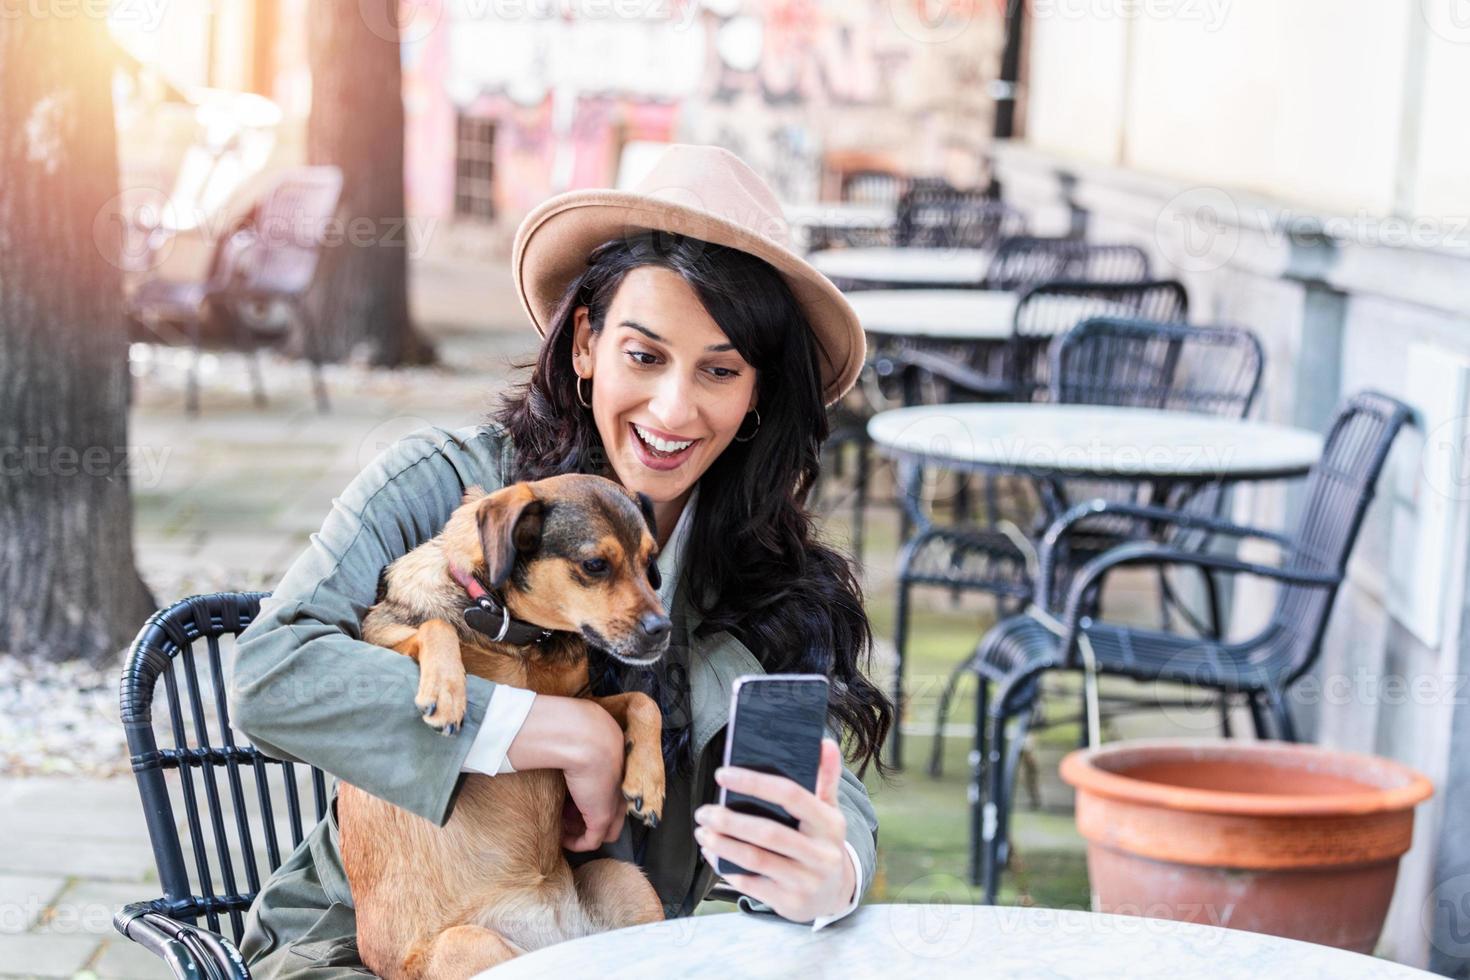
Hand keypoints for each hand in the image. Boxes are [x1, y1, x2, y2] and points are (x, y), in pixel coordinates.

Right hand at [505, 695, 626, 851]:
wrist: (583, 736)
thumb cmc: (575, 727)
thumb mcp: (577, 728)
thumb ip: (573, 737)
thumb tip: (555, 738)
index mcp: (618, 758)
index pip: (611, 784)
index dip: (589, 791)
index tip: (569, 794)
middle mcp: (621, 781)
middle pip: (611, 808)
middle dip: (587, 813)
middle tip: (564, 813)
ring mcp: (614, 801)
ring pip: (602, 826)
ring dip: (581, 828)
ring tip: (560, 826)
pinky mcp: (602, 817)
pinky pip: (591, 841)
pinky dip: (576, 843)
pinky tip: (561, 839)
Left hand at [694, 738, 855, 922]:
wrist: (834, 894)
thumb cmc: (821, 843)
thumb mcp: (829, 812)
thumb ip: (825, 778)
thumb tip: (824, 742)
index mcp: (830, 824)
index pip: (791, 796)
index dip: (754, 783)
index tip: (722, 774)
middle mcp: (821, 854)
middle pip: (769, 833)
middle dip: (730, 820)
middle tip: (704, 811)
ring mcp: (806, 881)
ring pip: (756, 860)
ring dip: (723, 845)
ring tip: (702, 832)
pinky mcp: (790, 903)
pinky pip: (752, 884)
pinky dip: (727, 869)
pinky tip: (712, 855)